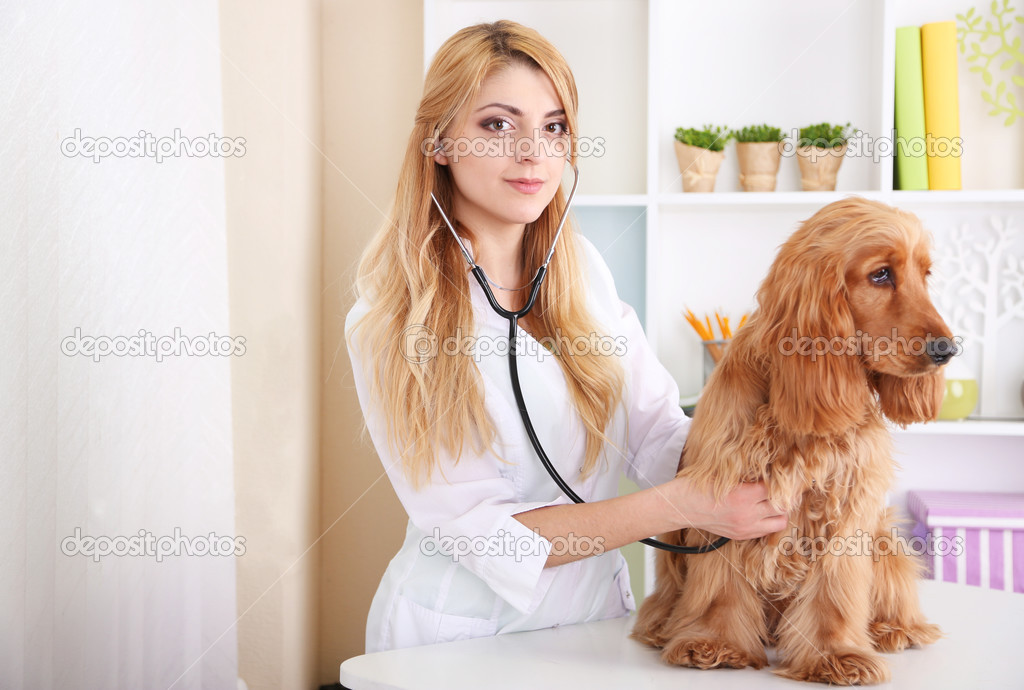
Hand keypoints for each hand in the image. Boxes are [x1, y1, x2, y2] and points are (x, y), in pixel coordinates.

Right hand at [669, 477, 787, 540]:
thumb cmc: (698, 485)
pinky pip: (766, 530)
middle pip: (783, 506)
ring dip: (780, 511)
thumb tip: (768, 469)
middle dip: (786, 495)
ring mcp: (745, 527)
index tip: (785, 474)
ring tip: (775, 500)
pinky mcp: (741, 535)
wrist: (681, 506)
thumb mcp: (723, 474)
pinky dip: (769, 520)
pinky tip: (763, 510)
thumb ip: (747, 475)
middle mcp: (747, 514)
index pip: (776, 488)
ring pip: (779, 522)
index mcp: (743, 496)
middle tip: (786, 486)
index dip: (782, 480)